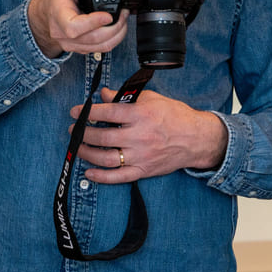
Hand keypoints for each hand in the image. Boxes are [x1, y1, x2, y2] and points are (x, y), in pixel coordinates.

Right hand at [29, 0, 127, 57]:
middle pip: (93, 39)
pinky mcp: (81, 48)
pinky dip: (114, 39)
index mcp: (59, 16)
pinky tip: (118, 26)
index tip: (108, 15)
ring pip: (100, 47)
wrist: (49, 11)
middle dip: (114, 27)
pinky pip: (101, 49)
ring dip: (117, 34)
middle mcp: (64, 34)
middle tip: (124, 13)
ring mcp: (73, 44)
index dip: (93, 23)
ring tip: (124, 18)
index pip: (74, 27)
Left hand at [70, 88, 227, 182]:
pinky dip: (101, 177)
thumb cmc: (175, 116)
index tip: (76, 112)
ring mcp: (141, 155)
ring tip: (78, 148)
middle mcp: (139, 136)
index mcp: (141, 115)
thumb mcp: (152, 99)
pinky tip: (89, 173)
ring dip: (87, 153)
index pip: (107, 113)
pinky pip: (119, 177)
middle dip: (83, 133)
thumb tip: (105, 94)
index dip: (88, 112)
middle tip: (75, 130)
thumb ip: (127, 97)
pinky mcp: (144, 170)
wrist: (196, 139)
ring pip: (106, 158)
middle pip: (103, 137)